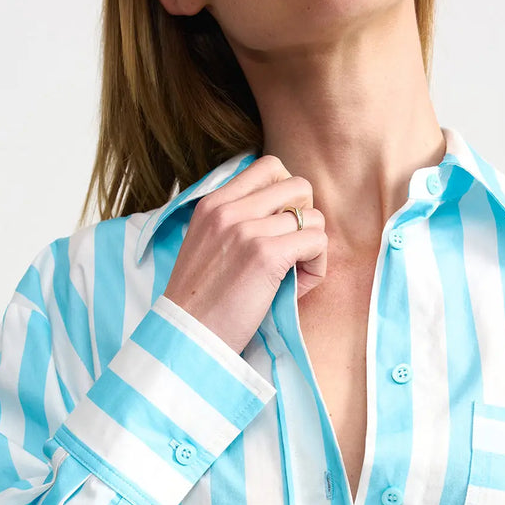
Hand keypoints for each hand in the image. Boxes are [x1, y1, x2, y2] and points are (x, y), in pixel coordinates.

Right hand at [161, 154, 327, 355]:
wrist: (187, 338)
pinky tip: (298, 286)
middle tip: (293, 250)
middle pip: (299, 185)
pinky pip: (317, 242)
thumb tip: (287, 216)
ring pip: (313, 217)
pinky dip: (316, 266)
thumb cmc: (202, 303)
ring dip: (313, 247)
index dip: (287, 196)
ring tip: (294, 274)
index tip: (279, 229)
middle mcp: (229, 209)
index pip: (269, 166)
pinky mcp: (266, 255)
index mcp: (213, 203)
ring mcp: (247, 229)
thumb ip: (236, 223)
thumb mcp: (207, 246)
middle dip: (306, 218)